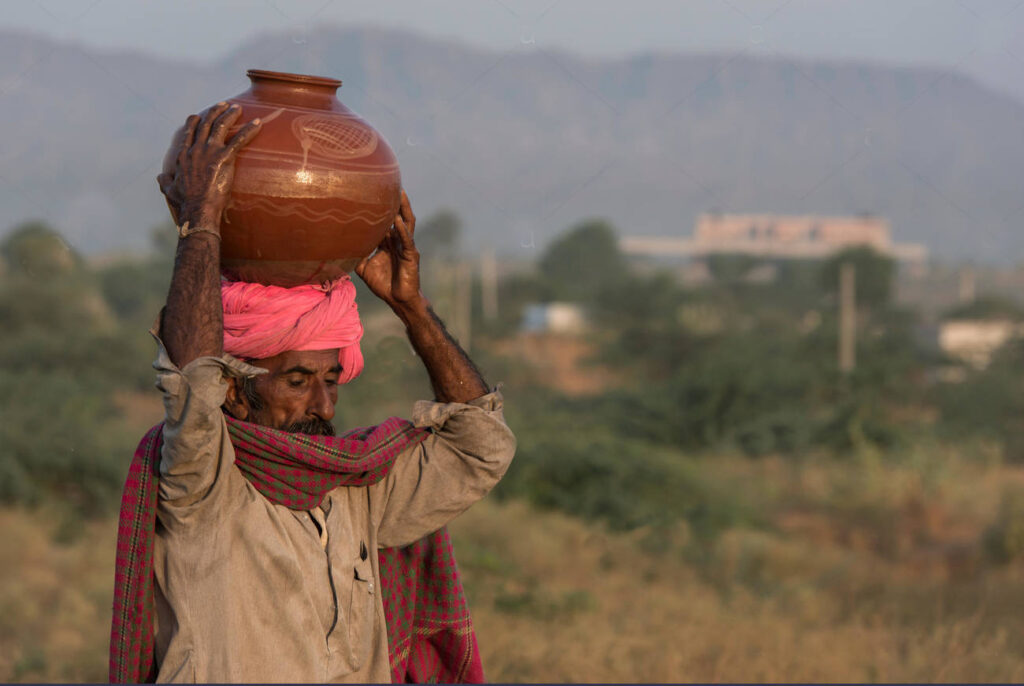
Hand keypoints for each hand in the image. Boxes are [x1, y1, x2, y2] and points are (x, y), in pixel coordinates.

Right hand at [157, 102, 261, 229]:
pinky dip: (249, 130)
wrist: (197, 209)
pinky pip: (239, 140)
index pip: (189, 132)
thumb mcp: (169, 190)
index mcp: (183, 155)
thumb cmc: (185, 202)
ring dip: (230, 114)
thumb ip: (165, 181)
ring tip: (237, 108)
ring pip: (220, 126)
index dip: (195, 121)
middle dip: (215, 111)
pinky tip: (257, 123)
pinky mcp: (224, 158)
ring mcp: (210, 152)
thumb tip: (159, 177)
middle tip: (223, 105)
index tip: (200, 115)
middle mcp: (196, 149)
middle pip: (206, 124)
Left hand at [355, 190, 423, 315]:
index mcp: (388, 243)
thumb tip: (339, 248)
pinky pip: (407, 241)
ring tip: (400, 194)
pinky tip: (398, 222)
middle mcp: (398, 242)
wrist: (398, 300)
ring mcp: (406, 247)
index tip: (372, 193)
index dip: (380, 209)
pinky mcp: (412, 256)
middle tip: (389, 184)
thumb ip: (355, 256)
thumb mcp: (364, 268)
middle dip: (394, 201)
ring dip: (404, 209)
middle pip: (397, 217)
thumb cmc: (383, 285)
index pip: (384, 222)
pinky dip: (403, 232)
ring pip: (407, 224)